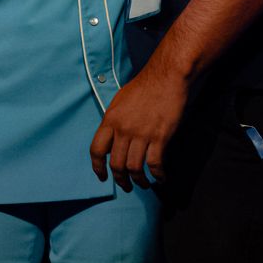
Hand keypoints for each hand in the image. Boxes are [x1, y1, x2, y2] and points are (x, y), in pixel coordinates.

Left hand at [89, 59, 187, 190]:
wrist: (166, 77)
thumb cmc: (144, 87)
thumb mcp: (119, 101)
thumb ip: (113, 121)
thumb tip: (111, 139)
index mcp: (110, 120)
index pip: (96, 150)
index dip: (97, 167)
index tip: (103, 177)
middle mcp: (123, 129)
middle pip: (116, 164)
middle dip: (121, 180)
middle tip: (126, 186)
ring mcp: (142, 134)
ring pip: (134, 168)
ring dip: (139, 181)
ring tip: (144, 184)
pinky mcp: (160, 136)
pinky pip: (155, 164)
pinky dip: (158, 175)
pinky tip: (161, 178)